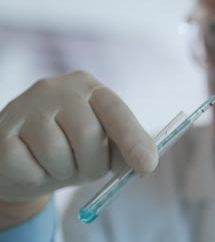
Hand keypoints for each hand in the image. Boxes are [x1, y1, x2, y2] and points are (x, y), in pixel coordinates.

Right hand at [0, 71, 157, 227]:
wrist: (23, 159)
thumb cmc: (73, 150)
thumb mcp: (103, 147)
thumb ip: (125, 150)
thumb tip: (145, 162)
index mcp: (90, 88)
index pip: (115, 110)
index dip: (133, 139)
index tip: (147, 166)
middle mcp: (56, 89)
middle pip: (87, 134)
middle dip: (94, 164)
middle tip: (89, 169)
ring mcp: (25, 107)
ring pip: (55, 153)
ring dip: (64, 171)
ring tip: (59, 164)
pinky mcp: (2, 133)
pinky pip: (28, 169)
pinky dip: (37, 178)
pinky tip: (32, 164)